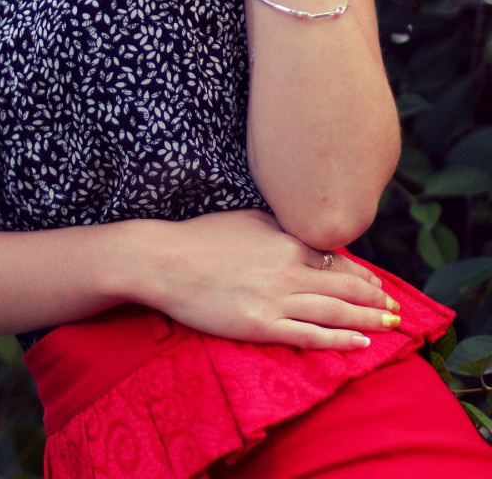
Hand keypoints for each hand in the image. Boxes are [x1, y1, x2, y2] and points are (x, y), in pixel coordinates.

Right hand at [148, 210, 397, 350]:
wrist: (167, 261)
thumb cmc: (202, 236)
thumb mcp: (247, 219)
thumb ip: (280, 228)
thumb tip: (304, 234)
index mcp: (286, 241)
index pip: (336, 261)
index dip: (362, 276)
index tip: (378, 285)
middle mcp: (288, 270)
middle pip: (344, 288)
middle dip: (374, 299)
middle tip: (396, 309)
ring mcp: (276, 299)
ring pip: (334, 312)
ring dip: (368, 320)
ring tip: (390, 326)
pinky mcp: (261, 325)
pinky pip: (309, 335)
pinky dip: (339, 340)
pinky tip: (360, 343)